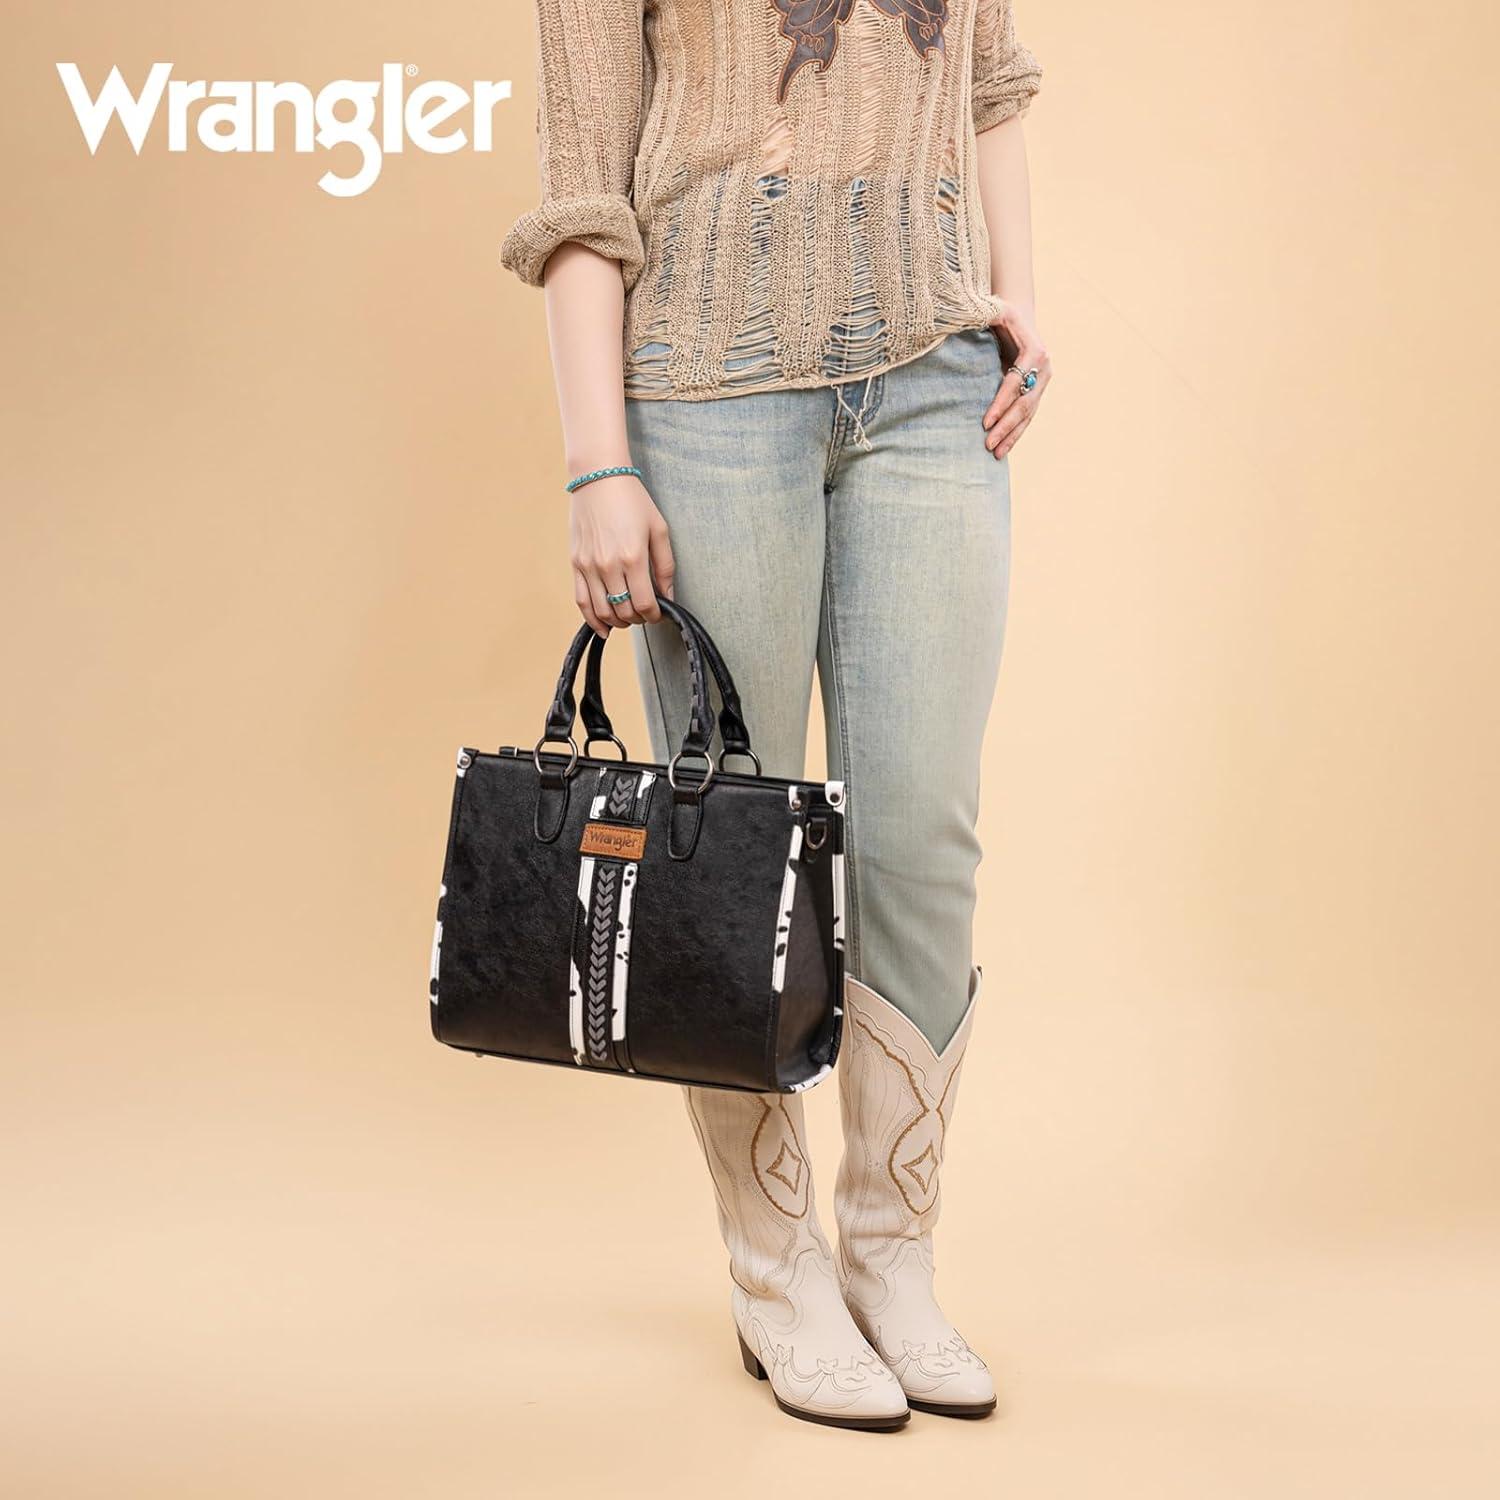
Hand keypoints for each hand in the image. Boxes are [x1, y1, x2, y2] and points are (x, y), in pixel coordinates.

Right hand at [569, 473, 675, 636]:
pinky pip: (582, 601)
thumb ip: (665, 566)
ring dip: (618, 622)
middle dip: (638, 618)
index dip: (655, 615)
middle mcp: (608, 565)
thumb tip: (669, 595)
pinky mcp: (576, 563)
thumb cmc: (632, 500)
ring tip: (628, 617)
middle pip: (624, 611)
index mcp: (633, 557)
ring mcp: (589, 566)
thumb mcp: (659, 530)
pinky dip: (592, 619)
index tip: (659, 613)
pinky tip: (603, 627)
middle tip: (645, 613)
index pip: (645, 604)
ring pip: (603, 612)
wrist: (598, 477)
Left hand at [983, 303, 1051, 459]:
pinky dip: (1016, 433)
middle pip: (1024, 404)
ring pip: (1028, 414)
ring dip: (1012, 435)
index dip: (1000, 403)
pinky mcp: (1036, 392)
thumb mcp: (997, 310)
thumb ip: (989, 315)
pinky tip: (1004, 448)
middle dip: (1006, 425)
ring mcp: (1042, 383)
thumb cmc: (1004, 314)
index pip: (1015, 383)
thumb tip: (973, 318)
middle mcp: (1042, 370)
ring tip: (995, 453)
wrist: (1021, 317)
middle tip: (988, 443)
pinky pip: (1027, 416)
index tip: (985, 421)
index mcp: (1035, 351)